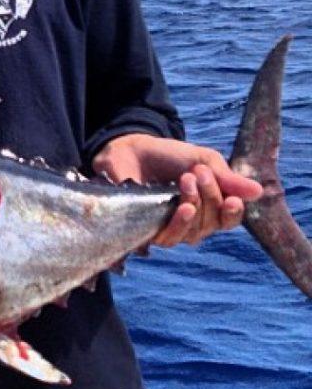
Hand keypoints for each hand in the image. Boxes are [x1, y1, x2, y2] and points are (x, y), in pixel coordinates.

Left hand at [92, 133, 262, 247]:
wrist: (131, 149)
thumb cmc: (168, 157)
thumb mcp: (202, 159)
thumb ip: (226, 176)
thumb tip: (258, 191)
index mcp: (208, 208)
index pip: (227, 221)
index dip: (232, 214)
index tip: (233, 199)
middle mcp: (191, 223)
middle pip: (211, 225)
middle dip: (209, 198)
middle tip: (198, 172)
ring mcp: (169, 228)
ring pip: (192, 234)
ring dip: (194, 208)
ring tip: (186, 181)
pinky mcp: (147, 231)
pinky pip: (168, 238)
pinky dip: (178, 223)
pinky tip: (181, 207)